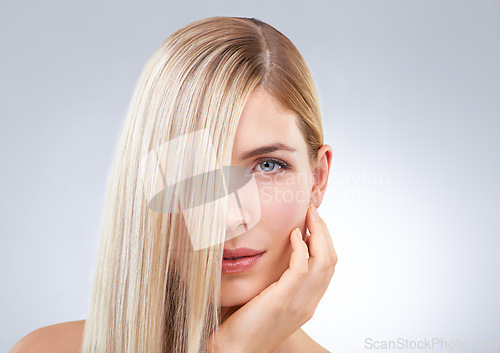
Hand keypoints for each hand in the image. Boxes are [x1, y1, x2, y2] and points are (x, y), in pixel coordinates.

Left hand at [209, 204, 337, 352]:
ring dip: (318, 233)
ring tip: (308, 216)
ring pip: (323, 262)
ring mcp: (297, 303)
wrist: (234, 350)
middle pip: (330, 261)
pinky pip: (301, 269)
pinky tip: (293, 234)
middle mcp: (308, 304)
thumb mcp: (269, 299)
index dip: (325, 242)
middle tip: (313, 212)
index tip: (314, 223)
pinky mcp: (281, 300)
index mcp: (307, 303)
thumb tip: (276, 254)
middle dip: (324, 232)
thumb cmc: (245, 323)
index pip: (328, 267)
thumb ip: (279, 280)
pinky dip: (301, 248)